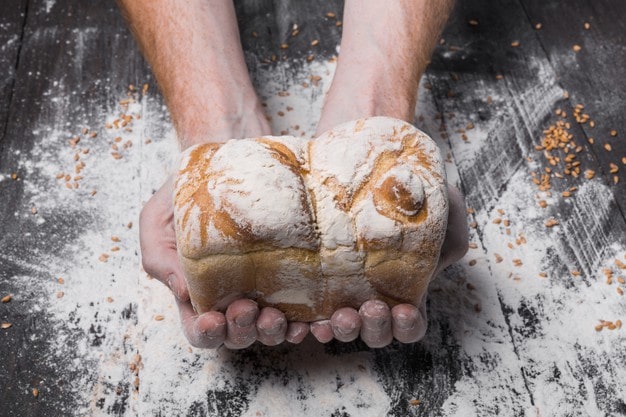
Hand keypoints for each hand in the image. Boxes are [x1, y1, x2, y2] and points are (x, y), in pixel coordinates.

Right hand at [140, 177, 310, 347]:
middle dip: (241, 330)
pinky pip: (304, 310)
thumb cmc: (187, 189)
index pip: (200, 328)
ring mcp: (265, 287)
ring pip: (270, 328)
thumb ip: (159, 255)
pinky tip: (311, 318)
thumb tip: (184, 293)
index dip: (206, 333)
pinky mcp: (294, 274)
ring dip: (273, 331)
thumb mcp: (158, 217)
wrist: (228, 155)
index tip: (213, 319)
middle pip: (237, 334)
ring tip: (276, 315)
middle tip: (247, 308)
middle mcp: (233, 295)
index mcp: (198, 290)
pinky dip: (307, 322)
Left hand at [308, 185, 468, 347]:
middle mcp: (374, 295)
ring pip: (343, 327)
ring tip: (338, 315)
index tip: (404, 310)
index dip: (407, 326)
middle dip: (373, 328)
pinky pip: (308, 310)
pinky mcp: (314, 277)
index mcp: (407, 288)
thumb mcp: (444, 212)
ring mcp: (343, 289)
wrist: (379, 168)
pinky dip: (306, 321)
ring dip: (342, 329)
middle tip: (370, 308)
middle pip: (375, 333)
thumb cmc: (417, 192)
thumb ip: (447, 239)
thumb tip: (433, 263)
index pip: (409, 325)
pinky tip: (303, 317)